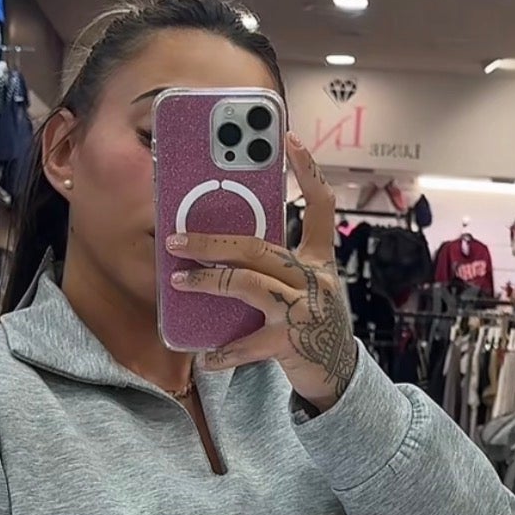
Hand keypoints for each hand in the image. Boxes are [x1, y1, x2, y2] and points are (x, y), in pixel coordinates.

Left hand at [166, 135, 358, 410]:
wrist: (340, 375)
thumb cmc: (311, 324)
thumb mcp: (303, 288)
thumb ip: (273, 268)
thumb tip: (222, 250)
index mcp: (319, 260)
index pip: (320, 206)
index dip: (308, 170)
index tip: (289, 139)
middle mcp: (316, 280)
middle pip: (260, 248)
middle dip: (213, 243)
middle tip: (175, 239)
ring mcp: (306, 310)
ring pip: (249, 285)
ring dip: (209, 282)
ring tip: (179, 283)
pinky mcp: (294, 343)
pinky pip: (250, 343)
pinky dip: (225, 352)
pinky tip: (205, 356)